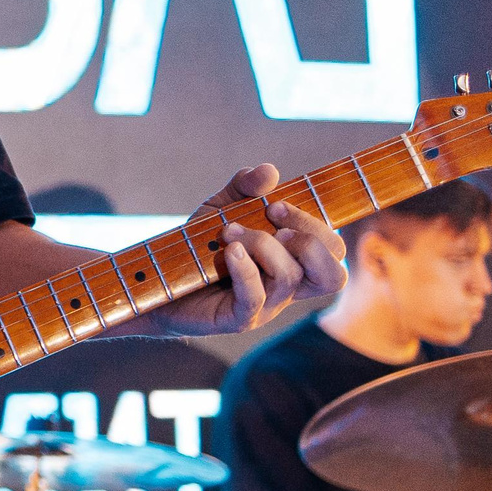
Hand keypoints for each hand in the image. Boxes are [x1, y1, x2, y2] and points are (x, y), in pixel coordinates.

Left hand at [148, 163, 347, 337]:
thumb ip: (245, 187)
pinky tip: (229, 251)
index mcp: (293, 261)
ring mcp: (265, 306)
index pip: (333, 250)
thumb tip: (269, 171)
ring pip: (289, 277)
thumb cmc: (198, 246)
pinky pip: (256, 298)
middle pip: (333, 275)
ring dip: (262, 244)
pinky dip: (245, 269)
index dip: (314, 224)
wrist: (158, 280)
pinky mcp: (238, 318)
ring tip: (229, 233)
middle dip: (309, 237)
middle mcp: (286, 287)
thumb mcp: (221, 207)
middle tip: (271, 218)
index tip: (274, 205)